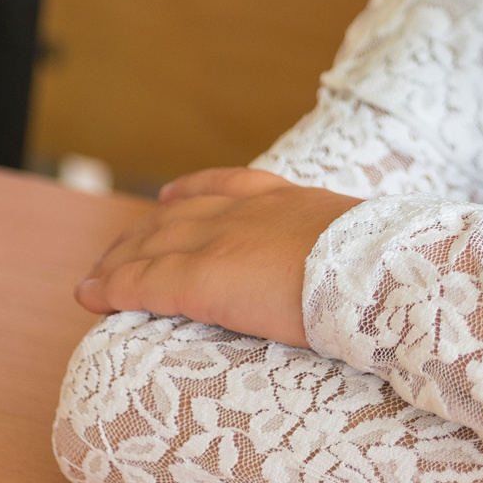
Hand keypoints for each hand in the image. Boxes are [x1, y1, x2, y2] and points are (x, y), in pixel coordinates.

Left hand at [74, 167, 358, 347]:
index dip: (194, 190)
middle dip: (143, 234)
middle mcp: (249, 212)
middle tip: (116, 253)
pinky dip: (114, 288)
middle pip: (178, 215)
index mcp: (291, 202)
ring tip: (94, 280)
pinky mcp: (203, 278)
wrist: (381, 273)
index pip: (231, 186)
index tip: (170, 197)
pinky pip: (144, 282)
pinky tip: (93, 297)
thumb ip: (349, 254)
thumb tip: (370, 275)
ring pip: (152, 245)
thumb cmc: (390, 270)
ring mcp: (223, 241)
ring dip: (118, 262)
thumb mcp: (368, 247)